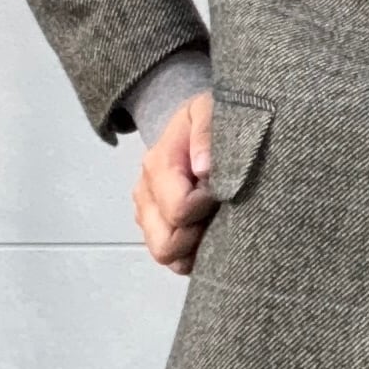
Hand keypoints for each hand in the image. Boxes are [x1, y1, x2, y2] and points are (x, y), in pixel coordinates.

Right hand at [132, 90, 216, 276]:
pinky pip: (172, 258)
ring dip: (193, 247)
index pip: (179, 210)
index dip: (207, 206)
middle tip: (219, 212)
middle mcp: (145, 193)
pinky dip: (191, 253)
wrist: (196, 127)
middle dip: (197, 235)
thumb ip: (207, 131)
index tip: (223, 191)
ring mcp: (147, 213)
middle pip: (165, 243)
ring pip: (166, 255)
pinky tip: (208, 232)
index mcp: (157, 165)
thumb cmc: (209, 121)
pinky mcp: (156, 228)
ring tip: (214, 222)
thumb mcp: (212, 110)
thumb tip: (203, 168)